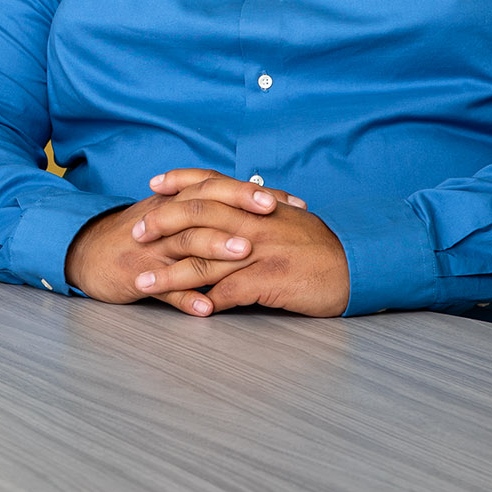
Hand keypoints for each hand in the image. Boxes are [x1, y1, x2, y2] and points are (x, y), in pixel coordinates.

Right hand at [65, 173, 304, 315]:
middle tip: (271, 214)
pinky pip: (164, 288)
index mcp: (178, 202)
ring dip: (215, 247)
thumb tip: (259, 204)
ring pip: (186, 243)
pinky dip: (185, 299)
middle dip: (238, 208)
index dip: (251, 192)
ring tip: (245, 254)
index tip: (288, 200)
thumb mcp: (172, 214)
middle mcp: (166, 219)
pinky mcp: (138, 275)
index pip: (217, 187)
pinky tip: (207, 309)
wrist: (90, 254)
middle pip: (205, 206)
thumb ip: (210, 209)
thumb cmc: (140, 236)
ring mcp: (153, 248)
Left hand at [133, 168, 351, 317]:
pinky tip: (186, 310)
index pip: (213, 183)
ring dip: (169, 274)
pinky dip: (204, 302)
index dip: (181, 181)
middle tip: (135, 232)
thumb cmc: (320, 247)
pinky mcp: (269, 280)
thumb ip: (257, 214)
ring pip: (203, 260)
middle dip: (161, 224)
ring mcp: (260, 251)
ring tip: (142, 282)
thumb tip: (231, 214)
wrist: (356, 266)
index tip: (154, 184)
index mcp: (258, 205)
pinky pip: (228, 292)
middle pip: (197, 216)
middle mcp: (254, 222)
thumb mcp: (287, 220)